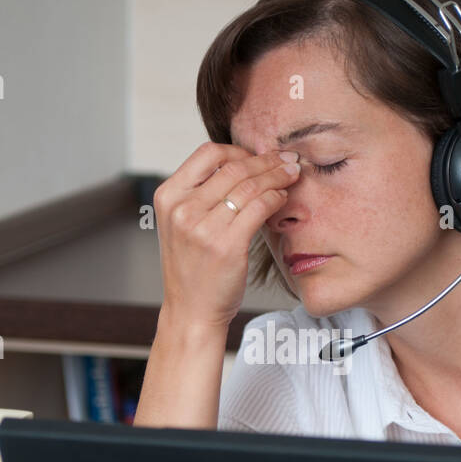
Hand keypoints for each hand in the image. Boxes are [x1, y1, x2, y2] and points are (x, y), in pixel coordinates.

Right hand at [152, 142, 300, 329]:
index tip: (258, 157)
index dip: (238, 150)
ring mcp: (202, 227)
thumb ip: (202, 194)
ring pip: (250, 185)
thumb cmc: (192, 269)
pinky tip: (283, 198)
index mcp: (168, 196)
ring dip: (277, 175)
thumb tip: (242, 164)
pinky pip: (259, 207)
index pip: (208, 154)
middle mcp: (181, 209)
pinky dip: (276, 198)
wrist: (191, 311)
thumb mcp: (183, 224)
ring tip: (292, 174)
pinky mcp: (226, 245)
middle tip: (288, 159)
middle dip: (266, 160)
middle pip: (233, 167)